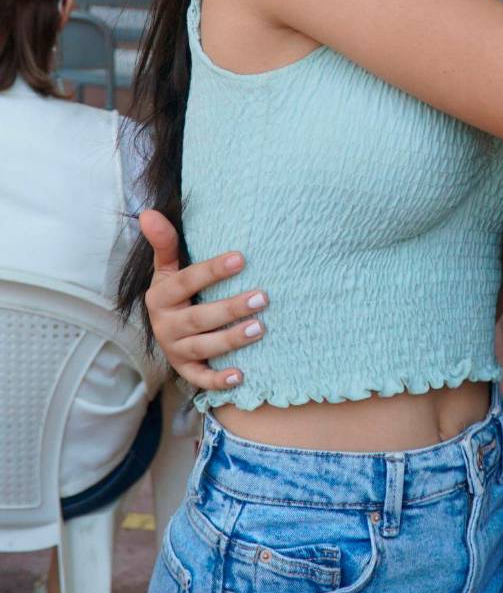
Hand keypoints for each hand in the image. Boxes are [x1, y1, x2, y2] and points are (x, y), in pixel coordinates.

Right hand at [140, 209, 266, 392]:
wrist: (168, 330)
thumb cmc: (177, 292)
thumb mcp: (168, 269)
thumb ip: (165, 243)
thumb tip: (148, 212)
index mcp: (160, 296)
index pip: (186, 281)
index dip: (212, 270)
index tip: (241, 258)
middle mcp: (164, 325)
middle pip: (199, 318)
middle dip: (231, 308)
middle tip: (263, 297)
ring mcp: (174, 350)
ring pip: (203, 347)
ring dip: (231, 339)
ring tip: (260, 328)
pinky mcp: (185, 369)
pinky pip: (200, 378)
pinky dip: (218, 380)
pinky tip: (240, 375)